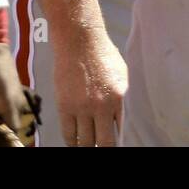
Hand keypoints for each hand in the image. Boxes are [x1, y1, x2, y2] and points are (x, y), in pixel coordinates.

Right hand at [54, 29, 126, 146]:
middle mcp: (102, 106)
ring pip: (85, 142)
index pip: (121, 134)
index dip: (117, 144)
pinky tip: (75, 141)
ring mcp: (82, 107)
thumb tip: (123, 122)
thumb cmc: (102, 55)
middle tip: (102, 145)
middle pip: (104, 143)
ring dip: (88, 146)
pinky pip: (69, 134)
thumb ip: (123, 100)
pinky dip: (72, 142)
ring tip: (89, 144)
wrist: (78, 41)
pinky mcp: (65, 106)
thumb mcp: (122, 75)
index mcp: (120, 99)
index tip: (115, 144)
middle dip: (104, 147)